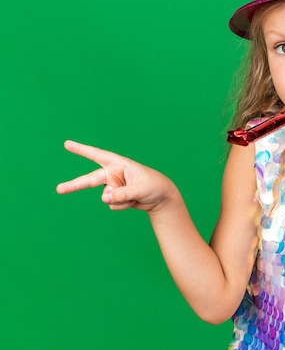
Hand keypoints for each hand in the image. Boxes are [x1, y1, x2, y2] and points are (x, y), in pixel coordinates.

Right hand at [56, 140, 178, 211]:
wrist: (161, 198)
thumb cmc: (154, 186)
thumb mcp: (139, 189)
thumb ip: (121, 194)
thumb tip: (103, 198)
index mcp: (119, 164)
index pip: (97, 155)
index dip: (82, 150)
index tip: (67, 144)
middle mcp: (113, 174)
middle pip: (89, 180)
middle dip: (74, 185)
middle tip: (59, 189)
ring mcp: (113, 186)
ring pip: (106, 197)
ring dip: (120, 200)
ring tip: (136, 196)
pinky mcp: (115, 196)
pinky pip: (112, 205)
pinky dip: (123, 206)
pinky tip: (134, 201)